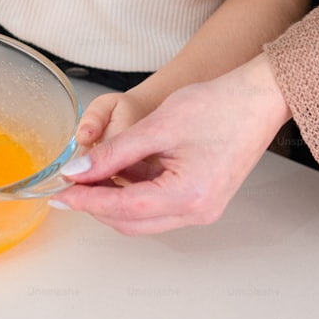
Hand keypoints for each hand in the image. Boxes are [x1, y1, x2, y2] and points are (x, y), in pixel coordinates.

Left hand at [53, 54, 292, 234]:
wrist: (259, 97)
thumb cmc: (219, 105)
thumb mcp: (157, 126)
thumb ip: (113, 153)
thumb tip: (78, 172)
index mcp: (188, 196)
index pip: (123, 209)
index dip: (86, 201)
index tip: (60, 193)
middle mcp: (197, 212)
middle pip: (131, 222)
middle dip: (97, 204)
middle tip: (70, 183)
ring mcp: (202, 208)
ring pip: (143, 216)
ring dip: (114, 198)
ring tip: (92, 171)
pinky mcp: (202, 198)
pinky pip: (158, 204)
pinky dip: (134, 190)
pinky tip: (121, 168)